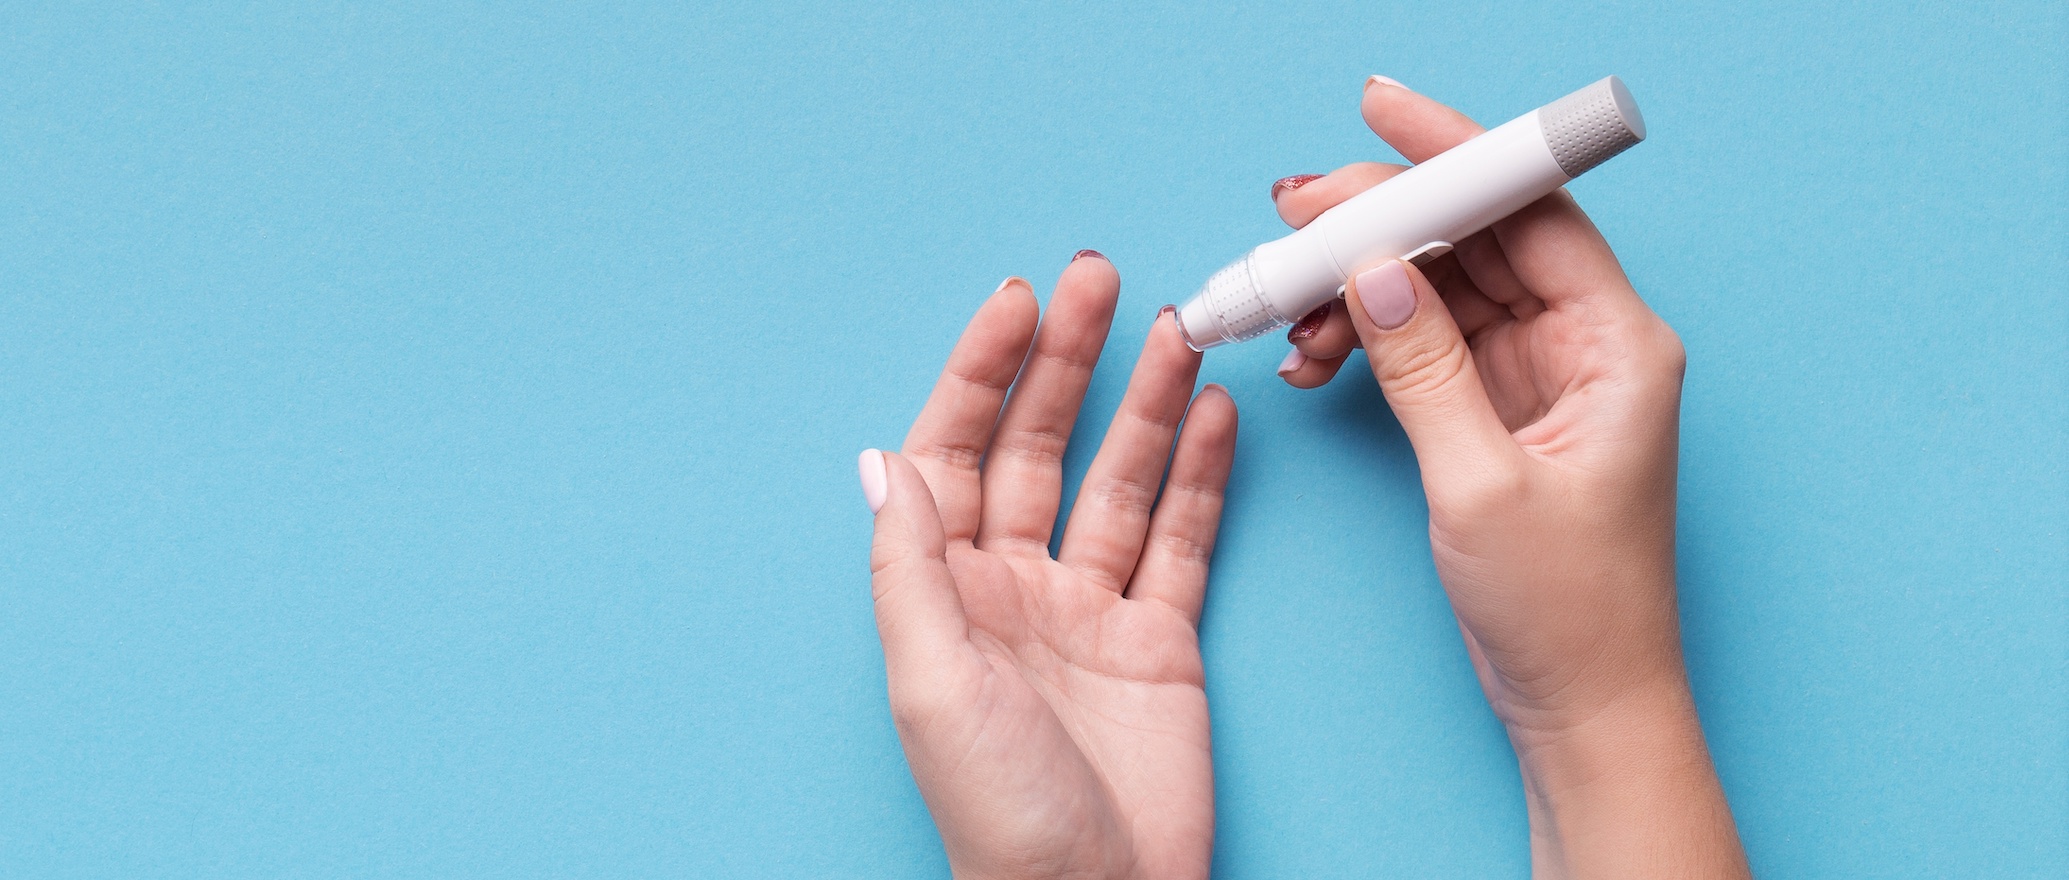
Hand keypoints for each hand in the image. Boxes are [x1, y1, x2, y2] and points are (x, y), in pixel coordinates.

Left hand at [859, 254, 1235, 879]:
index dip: (983, 372)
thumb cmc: (996, 810)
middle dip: (1067, 362)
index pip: (957, 450)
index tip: (1020, 301)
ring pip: (1118, 480)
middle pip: (1038, 446)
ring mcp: (1089, 609)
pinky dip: (1200, 476)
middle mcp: (1012, 586)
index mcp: (944, 590)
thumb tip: (884, 460)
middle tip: (1100, 278)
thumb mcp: (931, 679)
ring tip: (1179, 330)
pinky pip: (1180, 538)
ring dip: (1145, 404)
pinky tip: (1214, 417)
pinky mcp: (1159, 640)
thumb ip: (910, 564)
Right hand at [1272, 79, 1748, 876]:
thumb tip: (1373, 273)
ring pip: (1438, 286)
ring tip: (1288, 309)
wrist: (1581, 702)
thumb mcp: (1482, 484)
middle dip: (1379, 220)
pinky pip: (1423, 341)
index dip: (1453, 154)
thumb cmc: (1567, 608)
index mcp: (1618, 344)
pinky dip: (1365, 339)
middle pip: (1476, 237)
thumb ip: (1424, 369)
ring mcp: (1540, 374)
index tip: (1379, 114)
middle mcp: (1585, 343)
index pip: (1531, 209)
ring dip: (1358, 286)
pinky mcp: (1499, 407)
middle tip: (1294, 216)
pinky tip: (1313, 357)